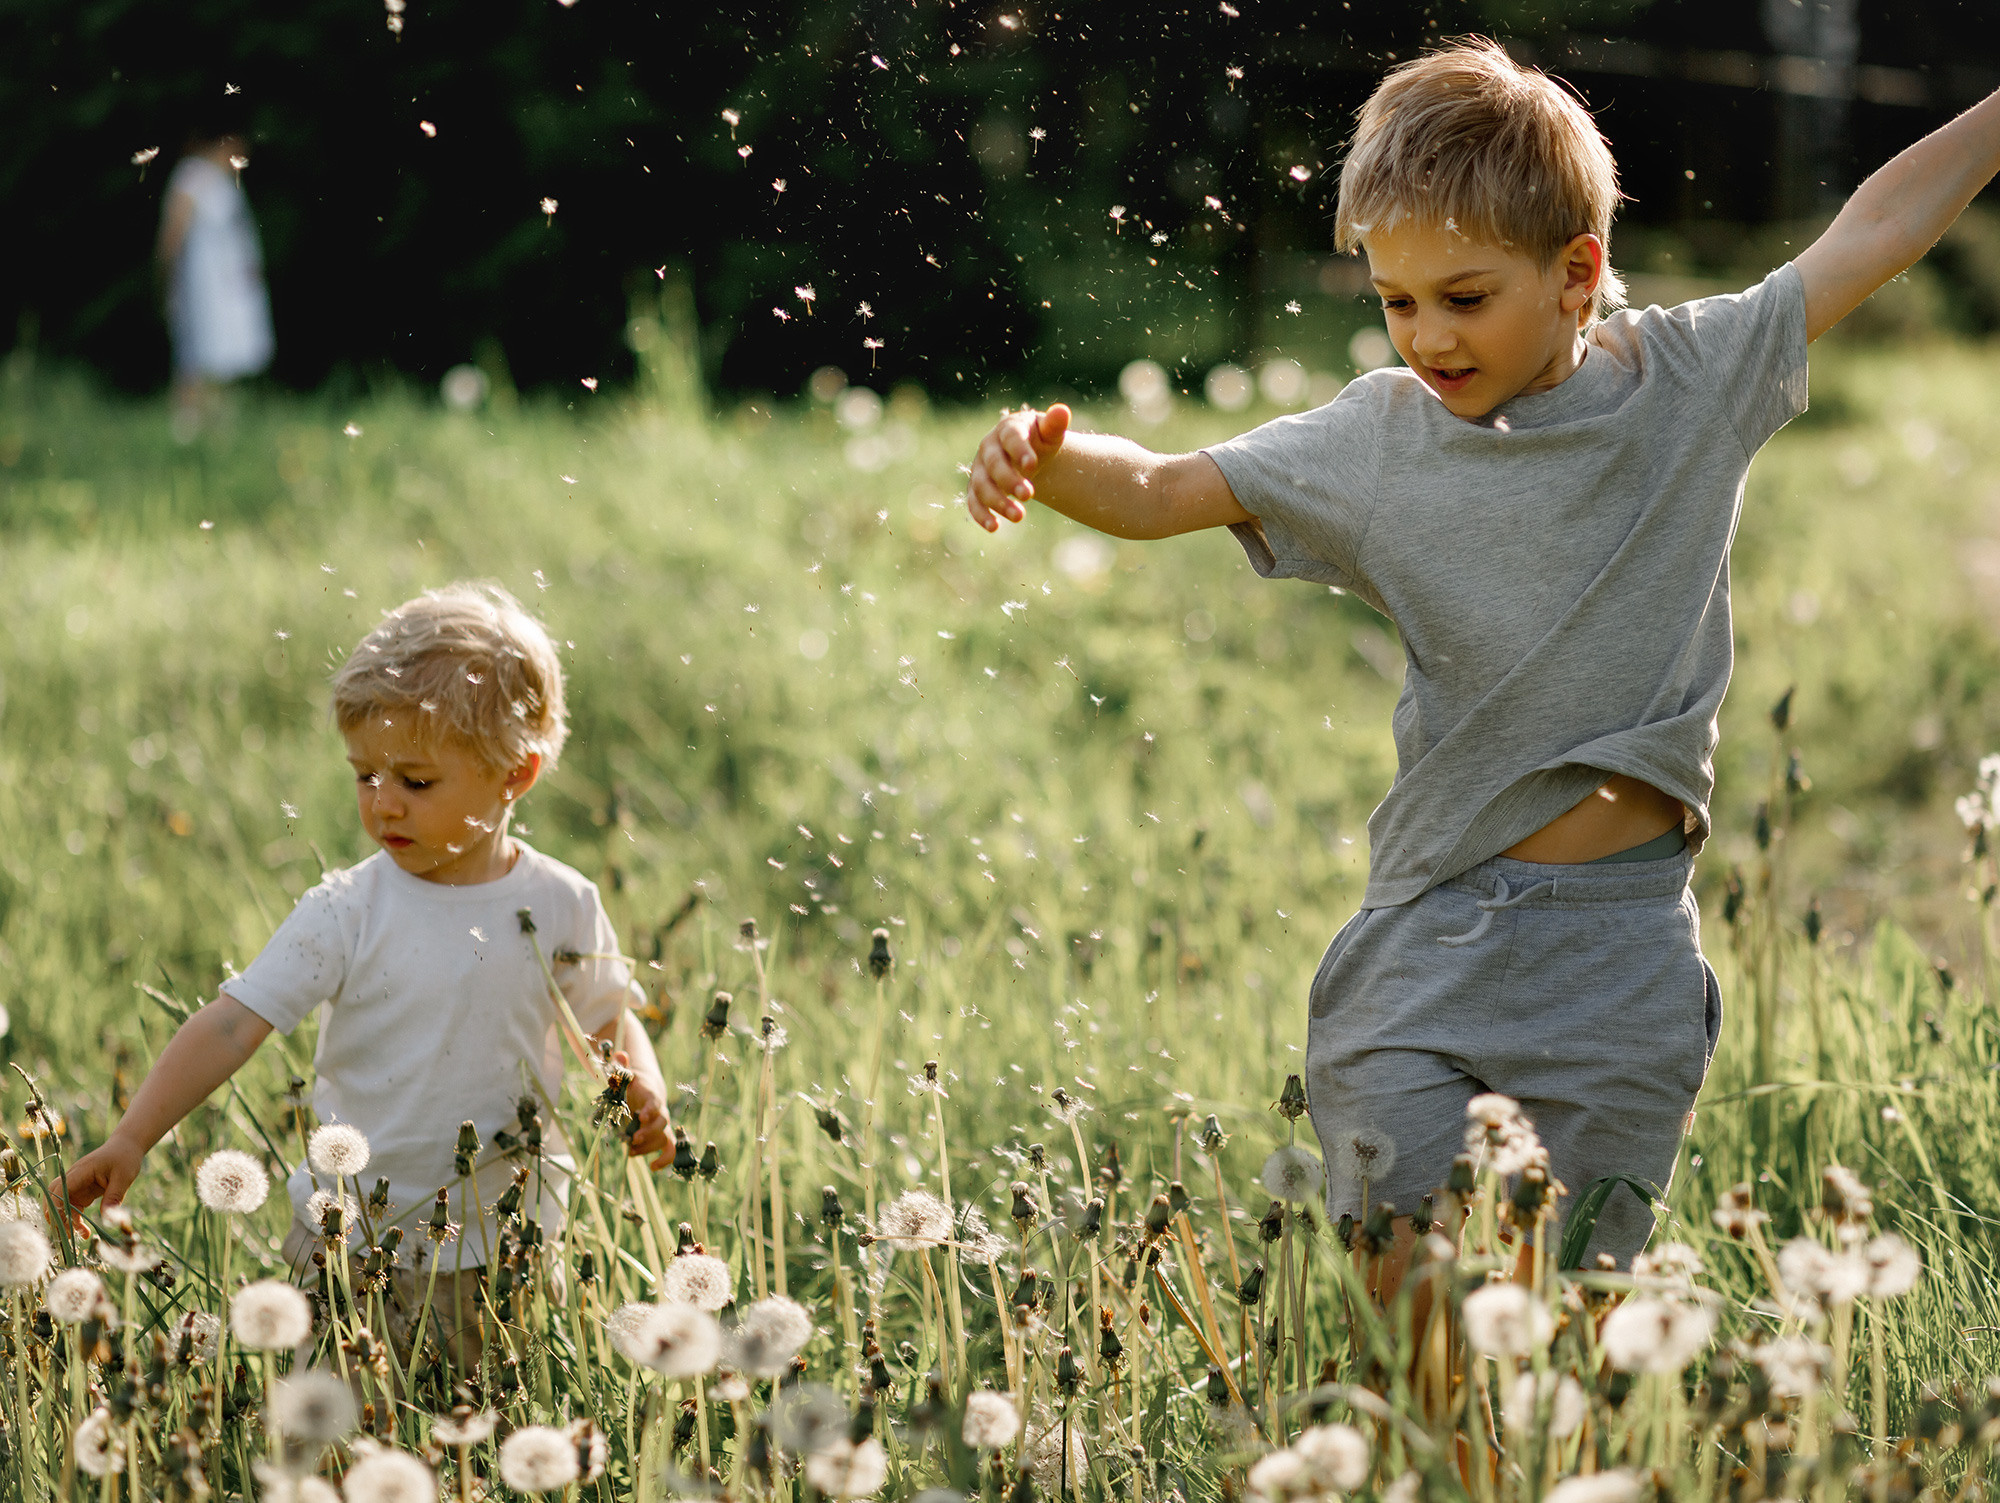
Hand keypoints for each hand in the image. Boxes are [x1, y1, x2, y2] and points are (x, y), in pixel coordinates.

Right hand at [61, 1136, 144, 1228]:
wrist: (127, 1146)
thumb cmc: (125, 1157)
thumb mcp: (124, 1177)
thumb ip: (114, 1196)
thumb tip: (108, 1218)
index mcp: (81, 1171)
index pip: (60, 1189)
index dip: (57, 1207)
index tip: (63, 1223)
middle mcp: (74, 1178)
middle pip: (53, 1198)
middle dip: (56, 1217)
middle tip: (67, 1234)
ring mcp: (76, 1185)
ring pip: (62, 1206)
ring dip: (67, 1221)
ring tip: (81, 1235)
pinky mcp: (82, 1191)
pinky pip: (73, 1208)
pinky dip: (75, 1220)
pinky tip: (85, 1231)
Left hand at [613, 1050, 671, 1170]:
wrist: (646, 1091)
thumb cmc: (633, 1084)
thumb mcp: (624, 1074)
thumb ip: (621, 1067)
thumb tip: (621, 1055)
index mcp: (650, 1095)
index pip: (654, 1102)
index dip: (650, 1109)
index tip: (641, 1116)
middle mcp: (660, 1111)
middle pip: (661, 1122)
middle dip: (648, 1132)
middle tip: (633, 1139)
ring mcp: (662, 1125)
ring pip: (663, 1138)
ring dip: (648, 1147)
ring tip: (630, 1151)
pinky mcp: (661, 1136)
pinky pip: (670, 1149)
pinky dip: (665, 1159)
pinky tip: (653, 1167)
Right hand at [965, 403, 1069, 531]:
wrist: (1025, 454)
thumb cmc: (1039, 440)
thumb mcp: (1049, 432)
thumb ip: (1054, 424)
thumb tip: (1062, 411)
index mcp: (1008, 429)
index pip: (1011, 437)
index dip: (1020, 450)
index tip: (1032, 465)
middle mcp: (989, 448)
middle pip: (994, 464)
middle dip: (1009, 480)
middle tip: (1029, 495)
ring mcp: (980, 468)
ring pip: (982, 485)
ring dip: (998, 502)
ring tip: (1019, 516)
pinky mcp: (976, 488)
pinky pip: (973, 502)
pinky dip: (981, 515)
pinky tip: (994, 527)